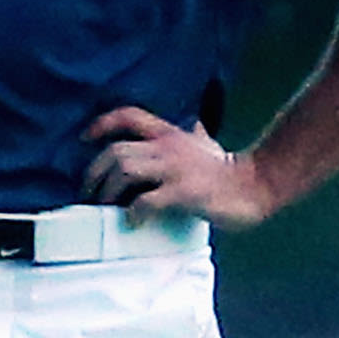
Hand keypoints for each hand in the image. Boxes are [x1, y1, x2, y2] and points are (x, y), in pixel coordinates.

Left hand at [84, 105, 273, 224]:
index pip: (129, 115)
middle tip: (89, 192)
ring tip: (106, 207)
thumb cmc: (228, 169)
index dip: (102, 123)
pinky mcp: (183, 193)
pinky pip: (146, 201)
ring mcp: (175, 170)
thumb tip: (195, 123)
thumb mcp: (207, 143)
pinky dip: (133, 213)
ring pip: (125, 171)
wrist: (254, 187)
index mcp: (170, 134)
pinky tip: (132, 222)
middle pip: (117, 150)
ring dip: (109, 192)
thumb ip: (195, 134)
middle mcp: (168, 147)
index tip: (84, 137)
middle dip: (95, 172)